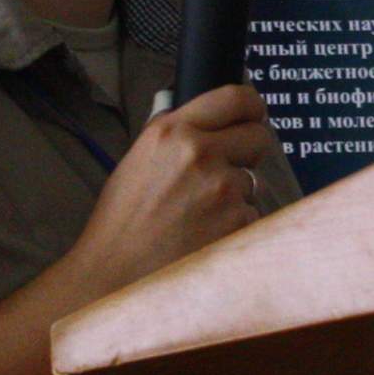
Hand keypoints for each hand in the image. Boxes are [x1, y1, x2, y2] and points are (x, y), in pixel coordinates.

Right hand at [63, 82, 279, 299]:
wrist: (115, 276)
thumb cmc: (121, 223)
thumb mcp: (137, 162)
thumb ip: (171, 134)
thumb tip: (201, 116)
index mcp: (171, 132)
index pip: (234, 97)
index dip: (250, 106)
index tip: (253, 114)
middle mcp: (200, 153)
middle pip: (259, 135)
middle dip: (248, 151)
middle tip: (227, 169)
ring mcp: (222, 188)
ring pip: (255, 179)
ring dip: (238, 194)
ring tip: (201, 215)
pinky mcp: (237, 221)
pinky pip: (252, 213)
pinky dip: (236, 224)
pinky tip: (206, 235)